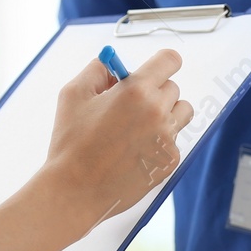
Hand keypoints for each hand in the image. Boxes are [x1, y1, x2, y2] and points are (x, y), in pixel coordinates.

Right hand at [41, 49, 192, 226]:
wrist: (75, 190)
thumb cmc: (71, 142)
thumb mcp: (73, 94)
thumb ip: (97, 70)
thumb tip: (113, 64)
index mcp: (136, 90)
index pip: (170, 60)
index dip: (162, 63)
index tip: (156, 69)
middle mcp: (158, 112)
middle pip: (173, 88)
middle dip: (154, 92)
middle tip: (130, 107)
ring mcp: (167, 138)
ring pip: (180, 113)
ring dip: (164, 114)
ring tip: (135, 129)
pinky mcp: (170, 161)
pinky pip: (174, 141)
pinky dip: (159, 142)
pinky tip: (134, 152)